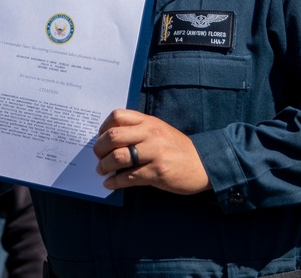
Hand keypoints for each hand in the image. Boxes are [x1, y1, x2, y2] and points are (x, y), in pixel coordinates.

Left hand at [93, 109, 210, 194]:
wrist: (203, 164)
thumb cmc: (176, 148)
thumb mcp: (158, 130)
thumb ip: (137, 130)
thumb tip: (109, 140)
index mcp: (148, 121)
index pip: (117, 116)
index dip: (103, 128)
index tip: (100, 138)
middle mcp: (150, 134)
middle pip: (113, 136)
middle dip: (99, 148)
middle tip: (97, 157)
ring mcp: (155, 153)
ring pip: (118, 157)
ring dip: (104, 166)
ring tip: (101, 171)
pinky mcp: (158, 172)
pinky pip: (129, 177)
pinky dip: (115, 182)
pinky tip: (110, 184)